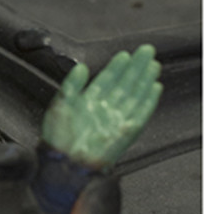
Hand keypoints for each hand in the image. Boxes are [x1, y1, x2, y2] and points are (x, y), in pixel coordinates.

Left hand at [41, 44, 161, 167]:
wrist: (64, 162)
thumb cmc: (58, 137)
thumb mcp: (60, 105)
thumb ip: (72, 85)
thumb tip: (82, 67)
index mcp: (88, 100)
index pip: (106, 78)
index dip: (116, 66)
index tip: (125, 54)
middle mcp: (105, 107)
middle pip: (124, 83)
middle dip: (136, 67)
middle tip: (147, 51)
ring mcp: (116, 118)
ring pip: (135, 94)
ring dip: (145, 79)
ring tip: (153, 65)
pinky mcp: (126, 131)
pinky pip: (141, 113)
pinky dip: (149, 100)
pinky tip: (155, 87)